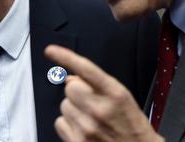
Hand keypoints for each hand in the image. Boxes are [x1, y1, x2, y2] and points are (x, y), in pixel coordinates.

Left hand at [45, 45, 163, 141]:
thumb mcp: (124, 100)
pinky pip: (59, 123)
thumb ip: (99, 85)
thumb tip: (72, 78)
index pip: (86, 70)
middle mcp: (100, 110)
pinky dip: (68, 125)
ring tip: (91, 120)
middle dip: (77, 92)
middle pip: (70, 87)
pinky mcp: (77, 141)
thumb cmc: (133, 128)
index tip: (51, 50)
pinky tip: (83, 130)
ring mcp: (87, 127)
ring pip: (64, 106)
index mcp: (115, 95)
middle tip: (90, 103)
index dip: (65, 57)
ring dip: (74, 109)